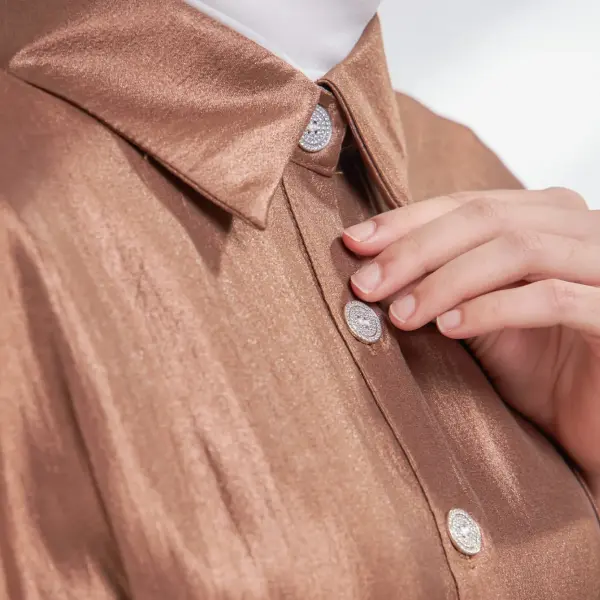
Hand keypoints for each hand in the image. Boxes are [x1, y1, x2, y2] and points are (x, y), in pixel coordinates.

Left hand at [343, 188, 599, 490]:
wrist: (596, 426)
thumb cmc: (541, 371)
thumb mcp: (482, 319)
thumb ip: (445, 285)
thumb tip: (373, 268)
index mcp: (550, 220)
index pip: (469, 204)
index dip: (407, 220)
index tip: (353, 243)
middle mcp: (584, 229)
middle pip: (487, 217)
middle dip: (415, 249)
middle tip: (365, 283)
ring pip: (518, 249)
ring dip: (445, 280)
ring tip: (400, 313)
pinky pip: (552, 298)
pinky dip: (493, 308)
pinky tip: (449, 327)